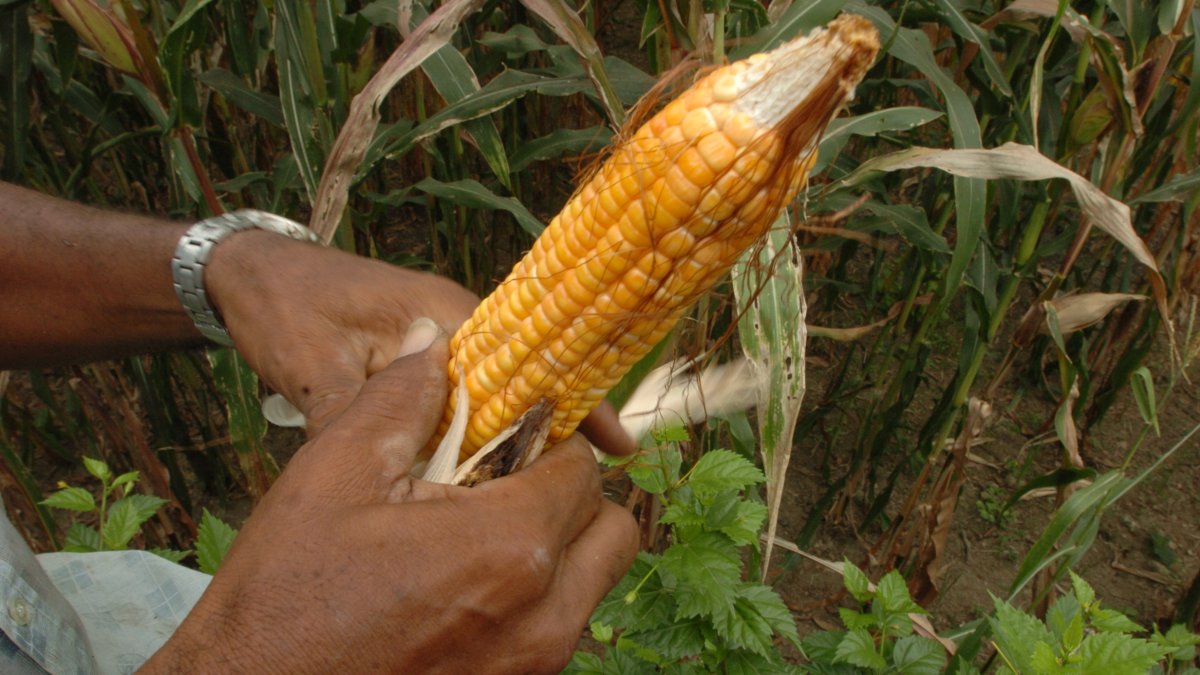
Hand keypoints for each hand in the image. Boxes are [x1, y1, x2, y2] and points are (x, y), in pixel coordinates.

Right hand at [142, 322, 637, 673]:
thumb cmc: (285, 590)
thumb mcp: (335, 472)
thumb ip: (401, 396)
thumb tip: (433, 338)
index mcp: (511, 548)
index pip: (581, 466)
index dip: (545, 440)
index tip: (506, 437)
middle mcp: (545, 616)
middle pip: (609, 529)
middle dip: (568, 496)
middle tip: (502, 487)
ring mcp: (535, 666)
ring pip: (592, 583)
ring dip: (559, 549)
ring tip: (480, 538)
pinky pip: (559, 629)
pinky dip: (536, 600)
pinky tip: (465, 589)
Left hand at [205, 231, 632, 453]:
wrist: (245, 274)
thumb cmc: (282, 306)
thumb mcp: (313, 366)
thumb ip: (350, 417)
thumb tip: (383, 486)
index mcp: (444, 313)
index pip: (530, 357)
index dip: (576, 402)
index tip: (616, 448)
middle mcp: (450, 322)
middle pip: (523, 378)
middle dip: (557, 426)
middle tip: (593, 485)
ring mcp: (434, 339)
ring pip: (494, 393)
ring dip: (518, 433)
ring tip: (553, 490)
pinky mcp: (414, 356)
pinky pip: (462, 400)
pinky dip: (478, 433)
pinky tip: (485, 477)